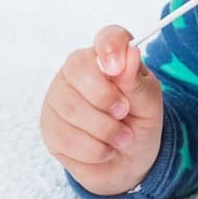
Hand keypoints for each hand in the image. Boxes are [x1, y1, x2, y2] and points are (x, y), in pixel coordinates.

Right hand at [41, 25, 165, 195]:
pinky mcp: (49, 127)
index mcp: (108, 57)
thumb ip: (135, 81)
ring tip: (122, 138)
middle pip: (78, 68)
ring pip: (71, 107)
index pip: (107, 37)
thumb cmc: (139, 123)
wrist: (129, 161)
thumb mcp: (148, 103)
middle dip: (106, 97)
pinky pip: (66, 136)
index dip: (111, 47)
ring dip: (105, 129)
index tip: (118, 67)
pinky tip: (105, 150)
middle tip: (124, 113)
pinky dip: (94, 149)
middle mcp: (76, 71)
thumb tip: (130, 52)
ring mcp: (58, 97)